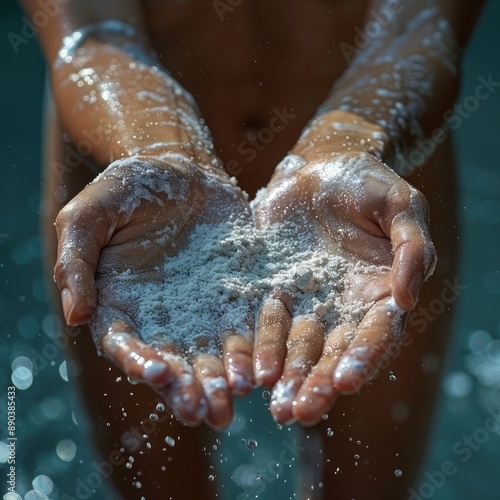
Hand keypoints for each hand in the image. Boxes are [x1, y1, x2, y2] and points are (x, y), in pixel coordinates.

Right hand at [54, 157, 254, 427]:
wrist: (180, 172)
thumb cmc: (126, 190)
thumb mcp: (88, 217)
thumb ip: (76, 263)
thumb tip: (76, 315)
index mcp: (121, 306)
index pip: (126, 345)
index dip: (139, 362)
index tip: (155, 374)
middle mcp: (161, 318)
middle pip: (174, 362)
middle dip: (189, 387)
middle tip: (206, 411)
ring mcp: (200, 310)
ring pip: (212, 353)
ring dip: (223, 379)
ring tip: (236, 396)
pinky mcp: (234, 295)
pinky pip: (245, 325)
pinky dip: (252, 348)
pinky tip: (261, 366)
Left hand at [252, 150, 435, 424]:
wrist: (320, 166)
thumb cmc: (368, 182)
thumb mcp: (402, 206)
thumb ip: (412, 249)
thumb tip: (406, 299)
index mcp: (379, 292)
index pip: (376, 334)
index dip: (363, 358)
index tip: (346, 382)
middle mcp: (343, 305)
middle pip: (333, 351)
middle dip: (318, 382)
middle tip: (302, 412)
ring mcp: (307, 299)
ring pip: (298, 345)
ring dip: (288, 375)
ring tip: (276, 406)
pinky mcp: (275, 287)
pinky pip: (266, 319)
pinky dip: (259, 345)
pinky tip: (250, 370)